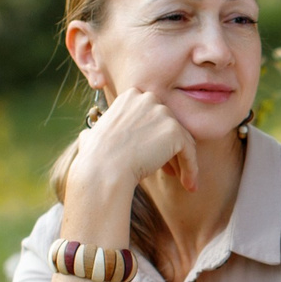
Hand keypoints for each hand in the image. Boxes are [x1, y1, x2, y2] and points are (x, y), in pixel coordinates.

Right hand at [61, 88, 194, 229]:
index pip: (154, 116)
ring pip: (182, 140)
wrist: (103, 169)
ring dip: (183, 161)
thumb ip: (97, 131)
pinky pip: (189, 152)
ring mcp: (162, 112)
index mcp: (130, 96)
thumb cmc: (94, 159)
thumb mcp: (91, 137)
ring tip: (182, 180)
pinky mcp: (174, 130)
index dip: (154, 137)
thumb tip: (88, 137)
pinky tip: (189, 185)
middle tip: (169, 171)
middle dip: (170, 148)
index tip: (151, 157)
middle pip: (170, 126)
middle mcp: (148, 98)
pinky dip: (192, 169)